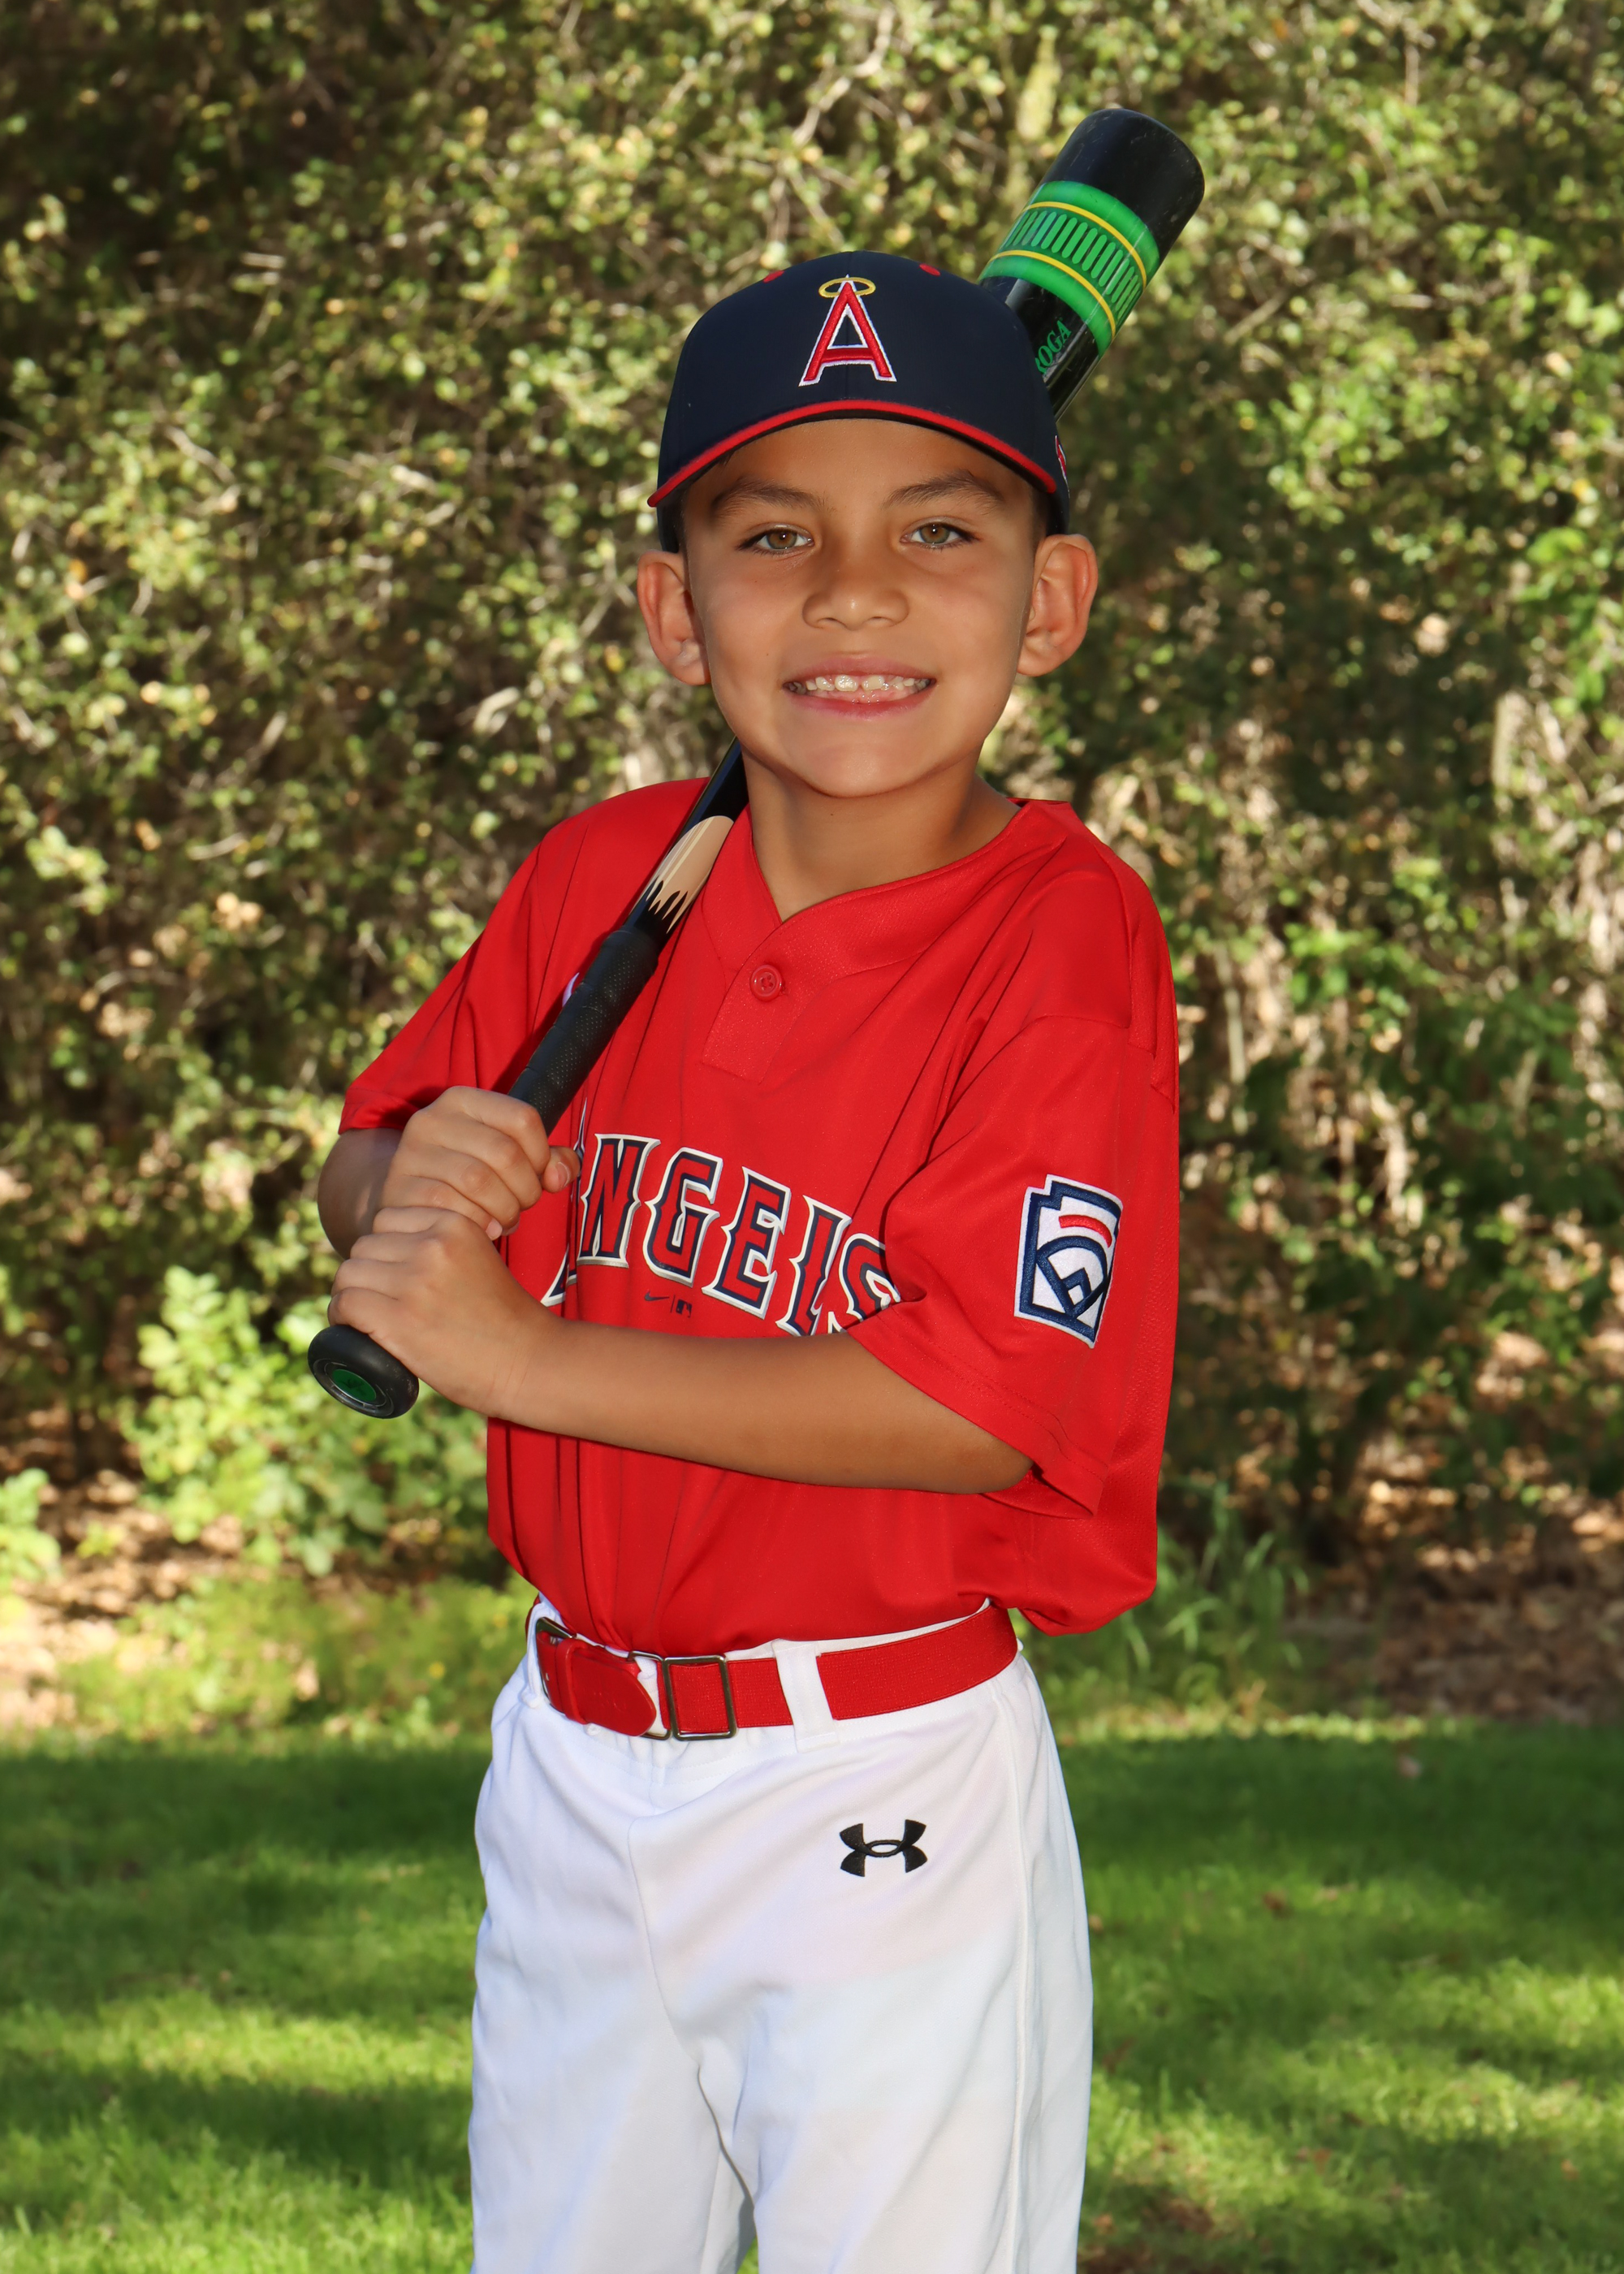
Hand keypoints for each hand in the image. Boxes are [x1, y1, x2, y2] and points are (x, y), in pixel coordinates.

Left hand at [327, 1204, 557, 1416]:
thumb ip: (443, 1250)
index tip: (393, 1276)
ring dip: (352, 1295)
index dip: (386, 1249)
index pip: (388, 1220)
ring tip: (367, 1317)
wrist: (531, 1362)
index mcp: (454, 1224)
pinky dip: (342, 1318)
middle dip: (368, 1273)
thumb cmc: (506, 1321)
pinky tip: (355, 1330)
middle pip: (365, 1246)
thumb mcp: (479, 1261)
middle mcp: (432, 1246)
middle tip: (381, 1302)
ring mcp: (414, 1281)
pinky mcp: (399, 1319)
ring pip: (349, 1274)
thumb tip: (391, 1261)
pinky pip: (345, 1304)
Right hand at [379, 1087, 579, 1239]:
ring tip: (505, 1220)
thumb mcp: (508, 1158)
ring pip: (479, 1182)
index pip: (523, 1118)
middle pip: (505, 1153)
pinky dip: (479, 1224)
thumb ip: (546, 1160)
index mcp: (463, 1100)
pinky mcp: (400, 1188)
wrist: (407, 1202)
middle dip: (526, 1190)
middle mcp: (433, 1118)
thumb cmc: (468, 1178)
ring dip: (505, 1210)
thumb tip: (559, 1175)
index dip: (542, 1155)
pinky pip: (453, 1208)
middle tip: (522, 1207)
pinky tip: (484, 1230)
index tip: (539, 1176)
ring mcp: (411, 1153)